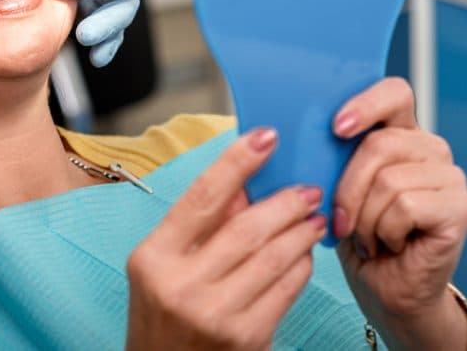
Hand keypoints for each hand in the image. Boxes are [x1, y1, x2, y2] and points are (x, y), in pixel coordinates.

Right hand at [125, 128, 325, 349]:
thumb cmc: (162, 315)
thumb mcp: (163, 265)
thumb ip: (200, 225)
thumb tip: (245, 182)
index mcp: (153, 257)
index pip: (202, 197)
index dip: (236, 162)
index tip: (265, 136)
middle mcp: (181, 285)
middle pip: (247, 228)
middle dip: (284, 202)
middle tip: (307, 188)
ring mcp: (216, 314)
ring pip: (274, 257)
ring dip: (300, 231)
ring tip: (313, 217)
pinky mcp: (247, 338)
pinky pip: (286, 289)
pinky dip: (301, 265)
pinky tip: (304, 252)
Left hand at [332, 78, 466, 349]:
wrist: (382, 289)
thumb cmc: (355, 236)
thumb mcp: (333, 187)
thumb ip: (329, 155)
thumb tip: (295, 134)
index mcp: (399, 133)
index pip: (394, 93)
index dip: (365, 104)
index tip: (337, 127)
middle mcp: (429, 148)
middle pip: (379, 143)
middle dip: (347, 187)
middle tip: (340, 219)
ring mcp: (449, 177)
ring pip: (388, 180)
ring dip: (365, 217)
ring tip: (369, 236)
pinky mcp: (458, 208)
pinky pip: (405, 206)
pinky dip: (384, 231)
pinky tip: (389, 244)